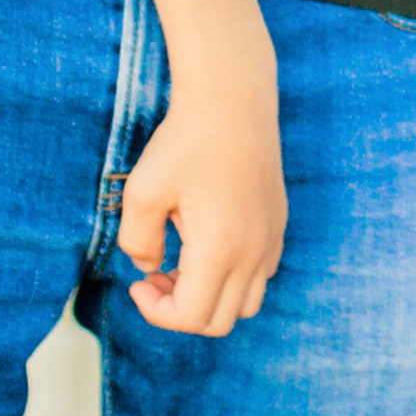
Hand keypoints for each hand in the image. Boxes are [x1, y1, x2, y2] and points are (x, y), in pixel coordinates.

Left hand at [117, 76, 286, 337]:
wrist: (232, 95)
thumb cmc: (185, 141)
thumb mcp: (142, 194)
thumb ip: (137, 243)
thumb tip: (151, 266)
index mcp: (220, 251)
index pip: (190, 317)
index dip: (156, 311)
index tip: (138, 282)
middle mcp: (254, 251)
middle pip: (220, 320)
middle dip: (181, 310)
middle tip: (157, 276)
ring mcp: (271, 235)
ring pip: (248, 302)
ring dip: (212, 298)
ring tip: (184, 265)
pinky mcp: (278, 218)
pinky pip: (263, 271)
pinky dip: (236, 277)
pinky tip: (212, 243)